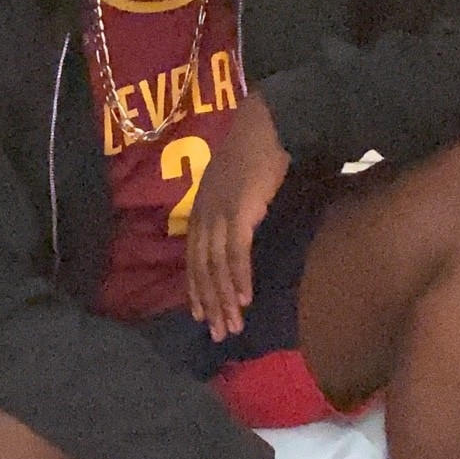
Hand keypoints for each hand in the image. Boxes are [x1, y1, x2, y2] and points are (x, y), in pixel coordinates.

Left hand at [186, 93, 289, 341]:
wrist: (266, 125)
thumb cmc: (255, 151)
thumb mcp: (235, 186)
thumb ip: (232, 210)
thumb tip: (240, 232)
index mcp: (201, 210)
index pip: (194, 259)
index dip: (197, 289)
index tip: (201, 314)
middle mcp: (203, 215)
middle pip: (202, 269)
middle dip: (210, 304)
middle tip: (218, 333)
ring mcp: (219, 214)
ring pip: (217, 267)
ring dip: (224, 299)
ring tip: (232, 326)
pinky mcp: (238, 212)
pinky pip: (236, 253)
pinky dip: (239, 278)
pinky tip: (244, 299)